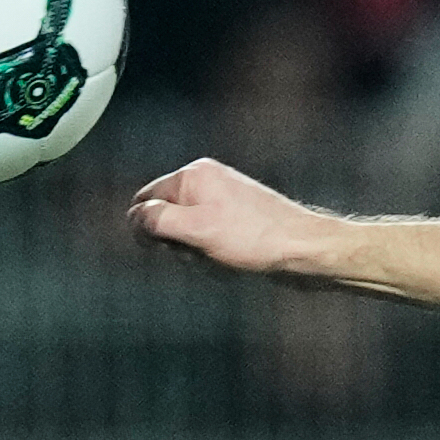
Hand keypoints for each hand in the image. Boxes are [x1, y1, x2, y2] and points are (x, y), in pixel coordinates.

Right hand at [128, 158, 332, 278]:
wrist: (305, 250)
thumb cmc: (255, 239)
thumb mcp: (196, 229)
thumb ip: (157, 220)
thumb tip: (134, 217)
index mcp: (194, 175)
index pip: (146, 200)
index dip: (148, 229)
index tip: (167, 248)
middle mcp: (208, 183)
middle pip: (166, 220)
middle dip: (177, 244)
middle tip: (202, 253)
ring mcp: (224, 202)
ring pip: (188, 236)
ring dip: (197, 255)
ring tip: (223, 259)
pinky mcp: (239, 222)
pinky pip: (209, 243)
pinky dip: (214, 257)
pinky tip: (233, 263)